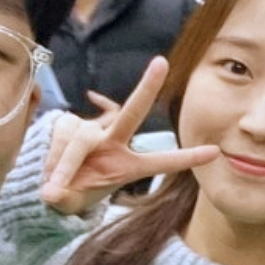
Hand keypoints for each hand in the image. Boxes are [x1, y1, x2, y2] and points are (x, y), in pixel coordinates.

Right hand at [39, 58, 217, 214]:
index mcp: (128, 167)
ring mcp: (92, 131)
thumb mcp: (69, 201)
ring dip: (64, 163)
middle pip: (133, 112)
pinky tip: (50, 167)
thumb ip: (62, 197)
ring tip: (56, 184)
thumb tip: (49, 194)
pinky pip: (62, 133)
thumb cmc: (71, 194)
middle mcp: (114, 144)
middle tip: (161, 63)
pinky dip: (54, 154)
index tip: (215, 152)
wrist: (52, 183)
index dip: (187, 158)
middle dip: (146, 88)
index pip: (162, 161)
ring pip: (80, 138)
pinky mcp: (69, 122)